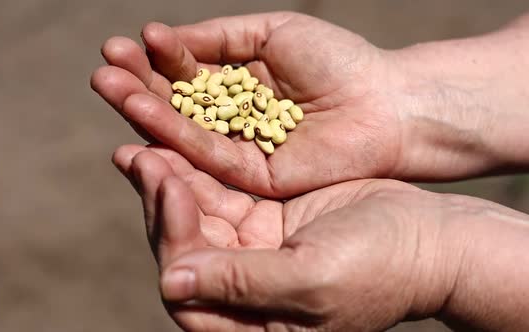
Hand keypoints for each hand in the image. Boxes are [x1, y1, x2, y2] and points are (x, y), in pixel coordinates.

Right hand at [92, 12, 404, 197]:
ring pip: (184, 132)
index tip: (123, 44)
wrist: (385, 103)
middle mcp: (234, 120)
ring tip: (107, 84)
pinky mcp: (251, 178)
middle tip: (101, 67)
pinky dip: (173, 135)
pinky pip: (206, 155)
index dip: (155, 60)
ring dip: (144, 109)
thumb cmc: (338, 61)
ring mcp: (241, 150)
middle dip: (139, 85)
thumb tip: (166, 38)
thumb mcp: (272, 33)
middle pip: (177, 105)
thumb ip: (219, 38)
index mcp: (240, 85)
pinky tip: (142, 114)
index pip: (187, 74)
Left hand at [114, 144, 528, 331]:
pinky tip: (173, 145)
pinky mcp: (260, 221)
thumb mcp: (314, 280)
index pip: (189, 287)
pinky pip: (217, 195)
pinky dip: (196, 171)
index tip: (172, 188)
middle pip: (183, 249)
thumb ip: (243, 285)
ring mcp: (250, 254)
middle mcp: (242, 294)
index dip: (174, 237)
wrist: (427, 238)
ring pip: (194, 217)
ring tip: (143, 145)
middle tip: (140, 156)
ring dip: (169, 182)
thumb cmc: (382, 268)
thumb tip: (172, 285)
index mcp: (252, 324)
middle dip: (160, 204)